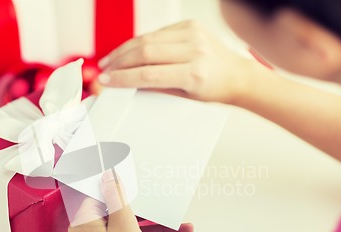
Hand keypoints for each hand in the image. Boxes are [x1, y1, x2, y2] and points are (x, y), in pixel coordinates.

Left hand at [67, 170, 192, 231]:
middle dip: (150, 216)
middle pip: (120, 217)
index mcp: (83, 226)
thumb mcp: (125, 226)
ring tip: (181, 229)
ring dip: (157, 231)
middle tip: (165, 210)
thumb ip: (117, 198)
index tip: (131, 183)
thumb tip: (108, 178)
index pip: (98, 198)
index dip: (117, 189)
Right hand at [97, 20, 255, 104]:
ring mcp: (193, 34)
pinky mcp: (189, 25)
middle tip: (103, 71)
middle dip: (119, 62)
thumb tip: (125, 83)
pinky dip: (139, 42)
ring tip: (109, 61)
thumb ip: (156, 87)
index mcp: (195, 74)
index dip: (123, 78)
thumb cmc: (212, 90)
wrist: (236, 75)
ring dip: (124, 50)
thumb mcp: (185, 97)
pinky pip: (157, 33)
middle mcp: (194, 50)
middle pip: (145, 52)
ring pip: (147, 39)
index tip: (106, 81)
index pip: (150, 75)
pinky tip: (127, 51)